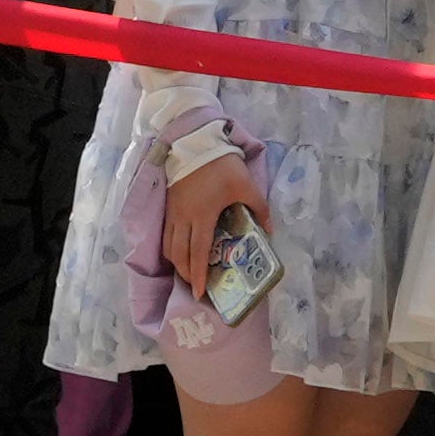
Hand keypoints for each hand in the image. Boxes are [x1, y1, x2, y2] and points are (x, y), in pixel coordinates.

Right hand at [169, 148, 273, 291]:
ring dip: (176, 262)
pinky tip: (178, 251)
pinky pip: (165, 234)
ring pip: (169, 246)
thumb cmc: (221, 165)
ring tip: (186, 272)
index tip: (200, 293)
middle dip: (186, 274)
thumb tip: (269, 230)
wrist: (195, 142)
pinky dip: (170, 247)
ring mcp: (173, 212)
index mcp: (203, 216)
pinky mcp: (168, 205)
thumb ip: (259, 208)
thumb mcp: (246, 185)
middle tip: (195, 286)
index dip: (198, 275)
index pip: (198, 253)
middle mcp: (184, 218)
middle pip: (179, 254)